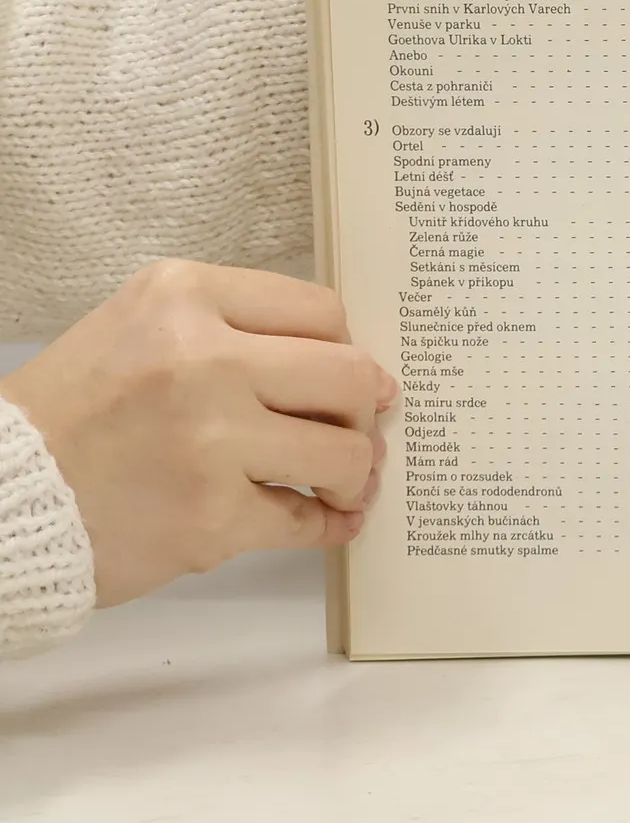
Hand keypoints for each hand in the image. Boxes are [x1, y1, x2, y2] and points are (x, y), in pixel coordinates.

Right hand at [1, 261, 391, 606]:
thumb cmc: (72, 415)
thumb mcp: (140, 328)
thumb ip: (232, 329)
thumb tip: (341, 361)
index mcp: (184, 298)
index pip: (321, 311)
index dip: (346, 348)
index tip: (349, 374)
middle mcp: (204, 359)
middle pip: (349, 376)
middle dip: (365, 408)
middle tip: (357, 428)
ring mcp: (212, 441)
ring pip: (343, 452)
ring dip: (353, 471)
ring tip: (340, 481)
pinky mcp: (212, 517)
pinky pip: (308, 520)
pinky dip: (330, 523)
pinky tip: (330, 519)